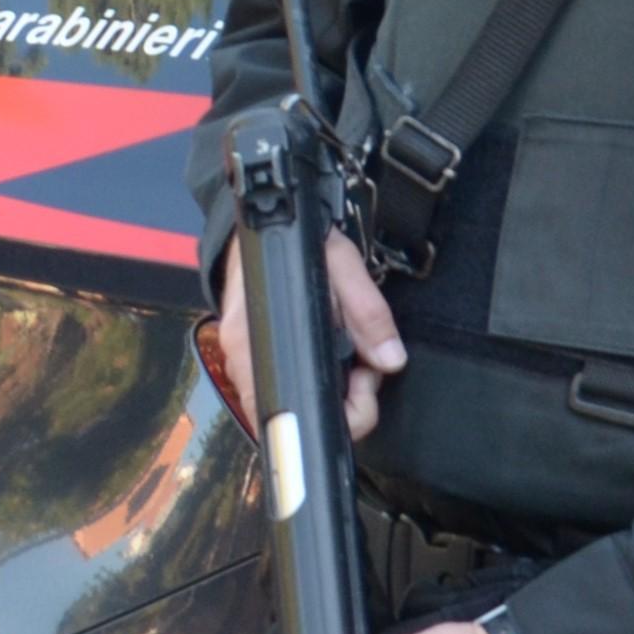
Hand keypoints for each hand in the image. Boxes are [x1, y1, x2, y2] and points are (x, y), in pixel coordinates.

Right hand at [215, 229, 406, 441]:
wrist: (262, 220)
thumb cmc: (296, 240)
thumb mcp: (341, 264)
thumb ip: (368, 313)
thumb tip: (390, 360)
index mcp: (258, 341)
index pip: (299, 412)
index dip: (346, 412)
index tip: (365, 382)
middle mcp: (243, 360)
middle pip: (300, 411)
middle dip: (345, 397)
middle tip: (362, 361)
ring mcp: (244, 361)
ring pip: (296, 400)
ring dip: (331, 385)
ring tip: (346, 348)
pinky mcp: (251, 357)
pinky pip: (288, 384)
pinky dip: (315, 376)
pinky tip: (327, 349)